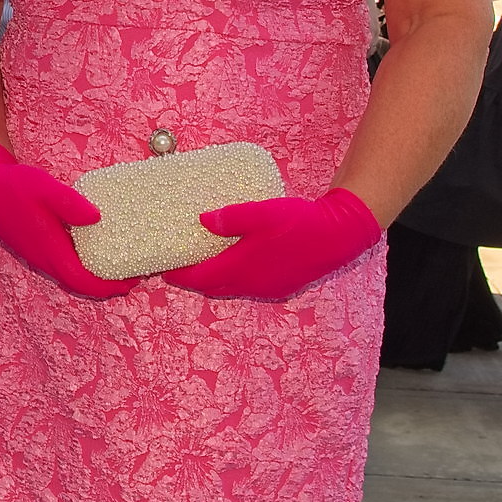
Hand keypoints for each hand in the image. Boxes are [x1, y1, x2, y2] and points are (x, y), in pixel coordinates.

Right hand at [0, 139, 130, 298]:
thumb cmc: (12, 185)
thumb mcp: (43, 187)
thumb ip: (69, 202)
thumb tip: (98, 217)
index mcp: (49, 250)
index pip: (83, 281)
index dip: (109, 286)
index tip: (132, 280)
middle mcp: (43, 259)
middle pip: (79, 284)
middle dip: (106, 285)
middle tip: (132, 274)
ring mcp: (37, 255)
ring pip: (70, 275)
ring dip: (93, 276)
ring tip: (116, 262)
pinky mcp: (34, 247)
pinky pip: (62, 265)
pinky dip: (81, 264)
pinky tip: (90, 247)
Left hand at [164, 188, 381, 300]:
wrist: (339, 236)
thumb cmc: (300, 222)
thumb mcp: (262, 212)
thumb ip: (230, 217)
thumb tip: (202, 220)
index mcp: (241, 268)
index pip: (200, 277)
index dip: (179, 274)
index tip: (162, 268)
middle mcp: (251, 284)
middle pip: (212, 287)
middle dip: (192, 279)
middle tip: (178, 265)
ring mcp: (267, 288)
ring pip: (230, 289)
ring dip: (213, 280)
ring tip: (202, 263)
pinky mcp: (281, 286)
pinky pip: (247, 287)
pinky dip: (233, 279)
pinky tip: (235, 262)